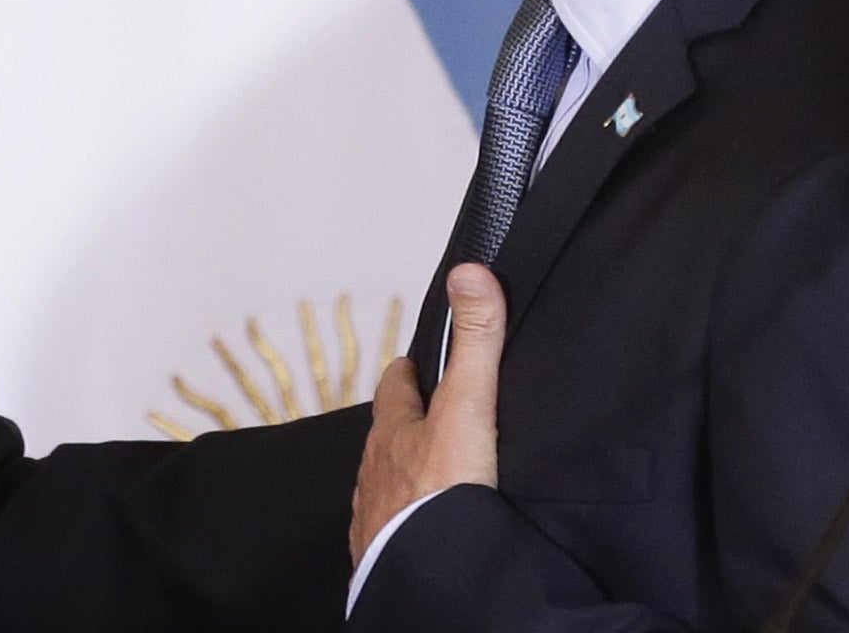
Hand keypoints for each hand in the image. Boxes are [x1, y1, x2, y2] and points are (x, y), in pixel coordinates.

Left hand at [348, 263, 507, 566]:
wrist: (426, 575)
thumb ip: (474, 345)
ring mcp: (374, 516)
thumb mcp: (467, 409)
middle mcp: (375, 472)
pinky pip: (389, 530)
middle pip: (387, 438)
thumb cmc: (442, 493)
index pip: (394, 388)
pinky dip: (403, 521)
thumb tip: (469, 273)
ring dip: (404, 476)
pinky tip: (421, 529)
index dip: (406, 374)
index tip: (416, 364)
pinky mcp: (381, 555)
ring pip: (385, 485)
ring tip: (430, 476)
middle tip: (431, 418)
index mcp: (392, 432)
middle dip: (406, 426)